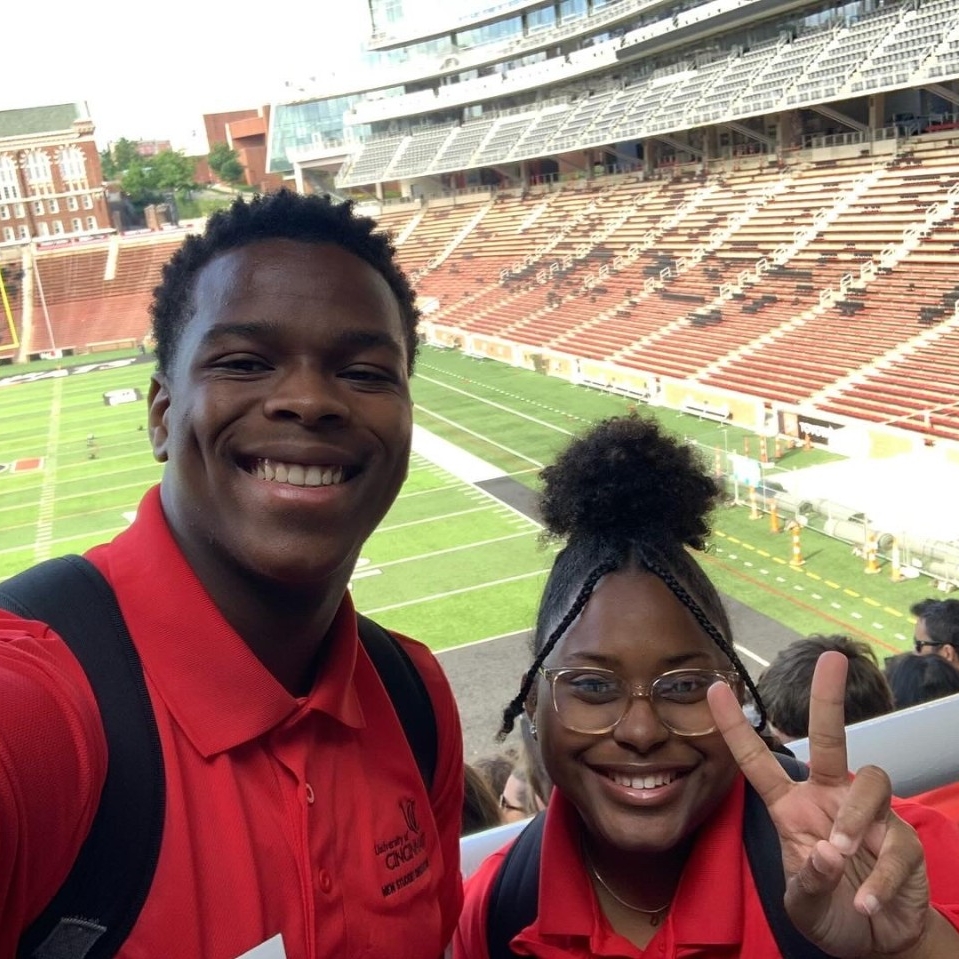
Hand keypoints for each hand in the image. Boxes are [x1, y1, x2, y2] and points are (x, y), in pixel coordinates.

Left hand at [708, 651, 933, 957]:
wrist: (879, 944)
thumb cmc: (830, 911)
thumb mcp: (803, 905)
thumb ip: (807, 881)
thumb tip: (825, 850)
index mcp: (793, 807)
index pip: (759, 761)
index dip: (736, 727)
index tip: (716, 688)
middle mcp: (829, 799)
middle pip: (828, 738)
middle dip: (828, 697)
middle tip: (831, 658)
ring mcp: (869, 816)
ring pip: (869, 780)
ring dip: (855, 819)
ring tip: (841, 858)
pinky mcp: (903, 840)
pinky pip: (896, 842)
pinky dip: (881, 878)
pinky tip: (867, 904)